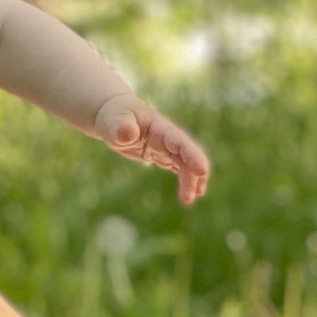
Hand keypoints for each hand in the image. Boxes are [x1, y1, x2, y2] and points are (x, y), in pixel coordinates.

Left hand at [92, 93, 210, 204]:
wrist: (113, 116)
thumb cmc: (113, 116)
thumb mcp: (114, 121)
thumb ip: (121, 127)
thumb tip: (128, 133)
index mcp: (160, 128)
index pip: (180, 142)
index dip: (193, 156)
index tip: (202, 171)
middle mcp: (167, 137)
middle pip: (187, 155)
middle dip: (193, 174)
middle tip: (194, 195)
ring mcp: (165, 146)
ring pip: (184, 163)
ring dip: (190, 180)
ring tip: (189, 199)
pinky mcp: (160, 154)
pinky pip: (177, 167)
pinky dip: (185, 179)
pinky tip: (190, 193)